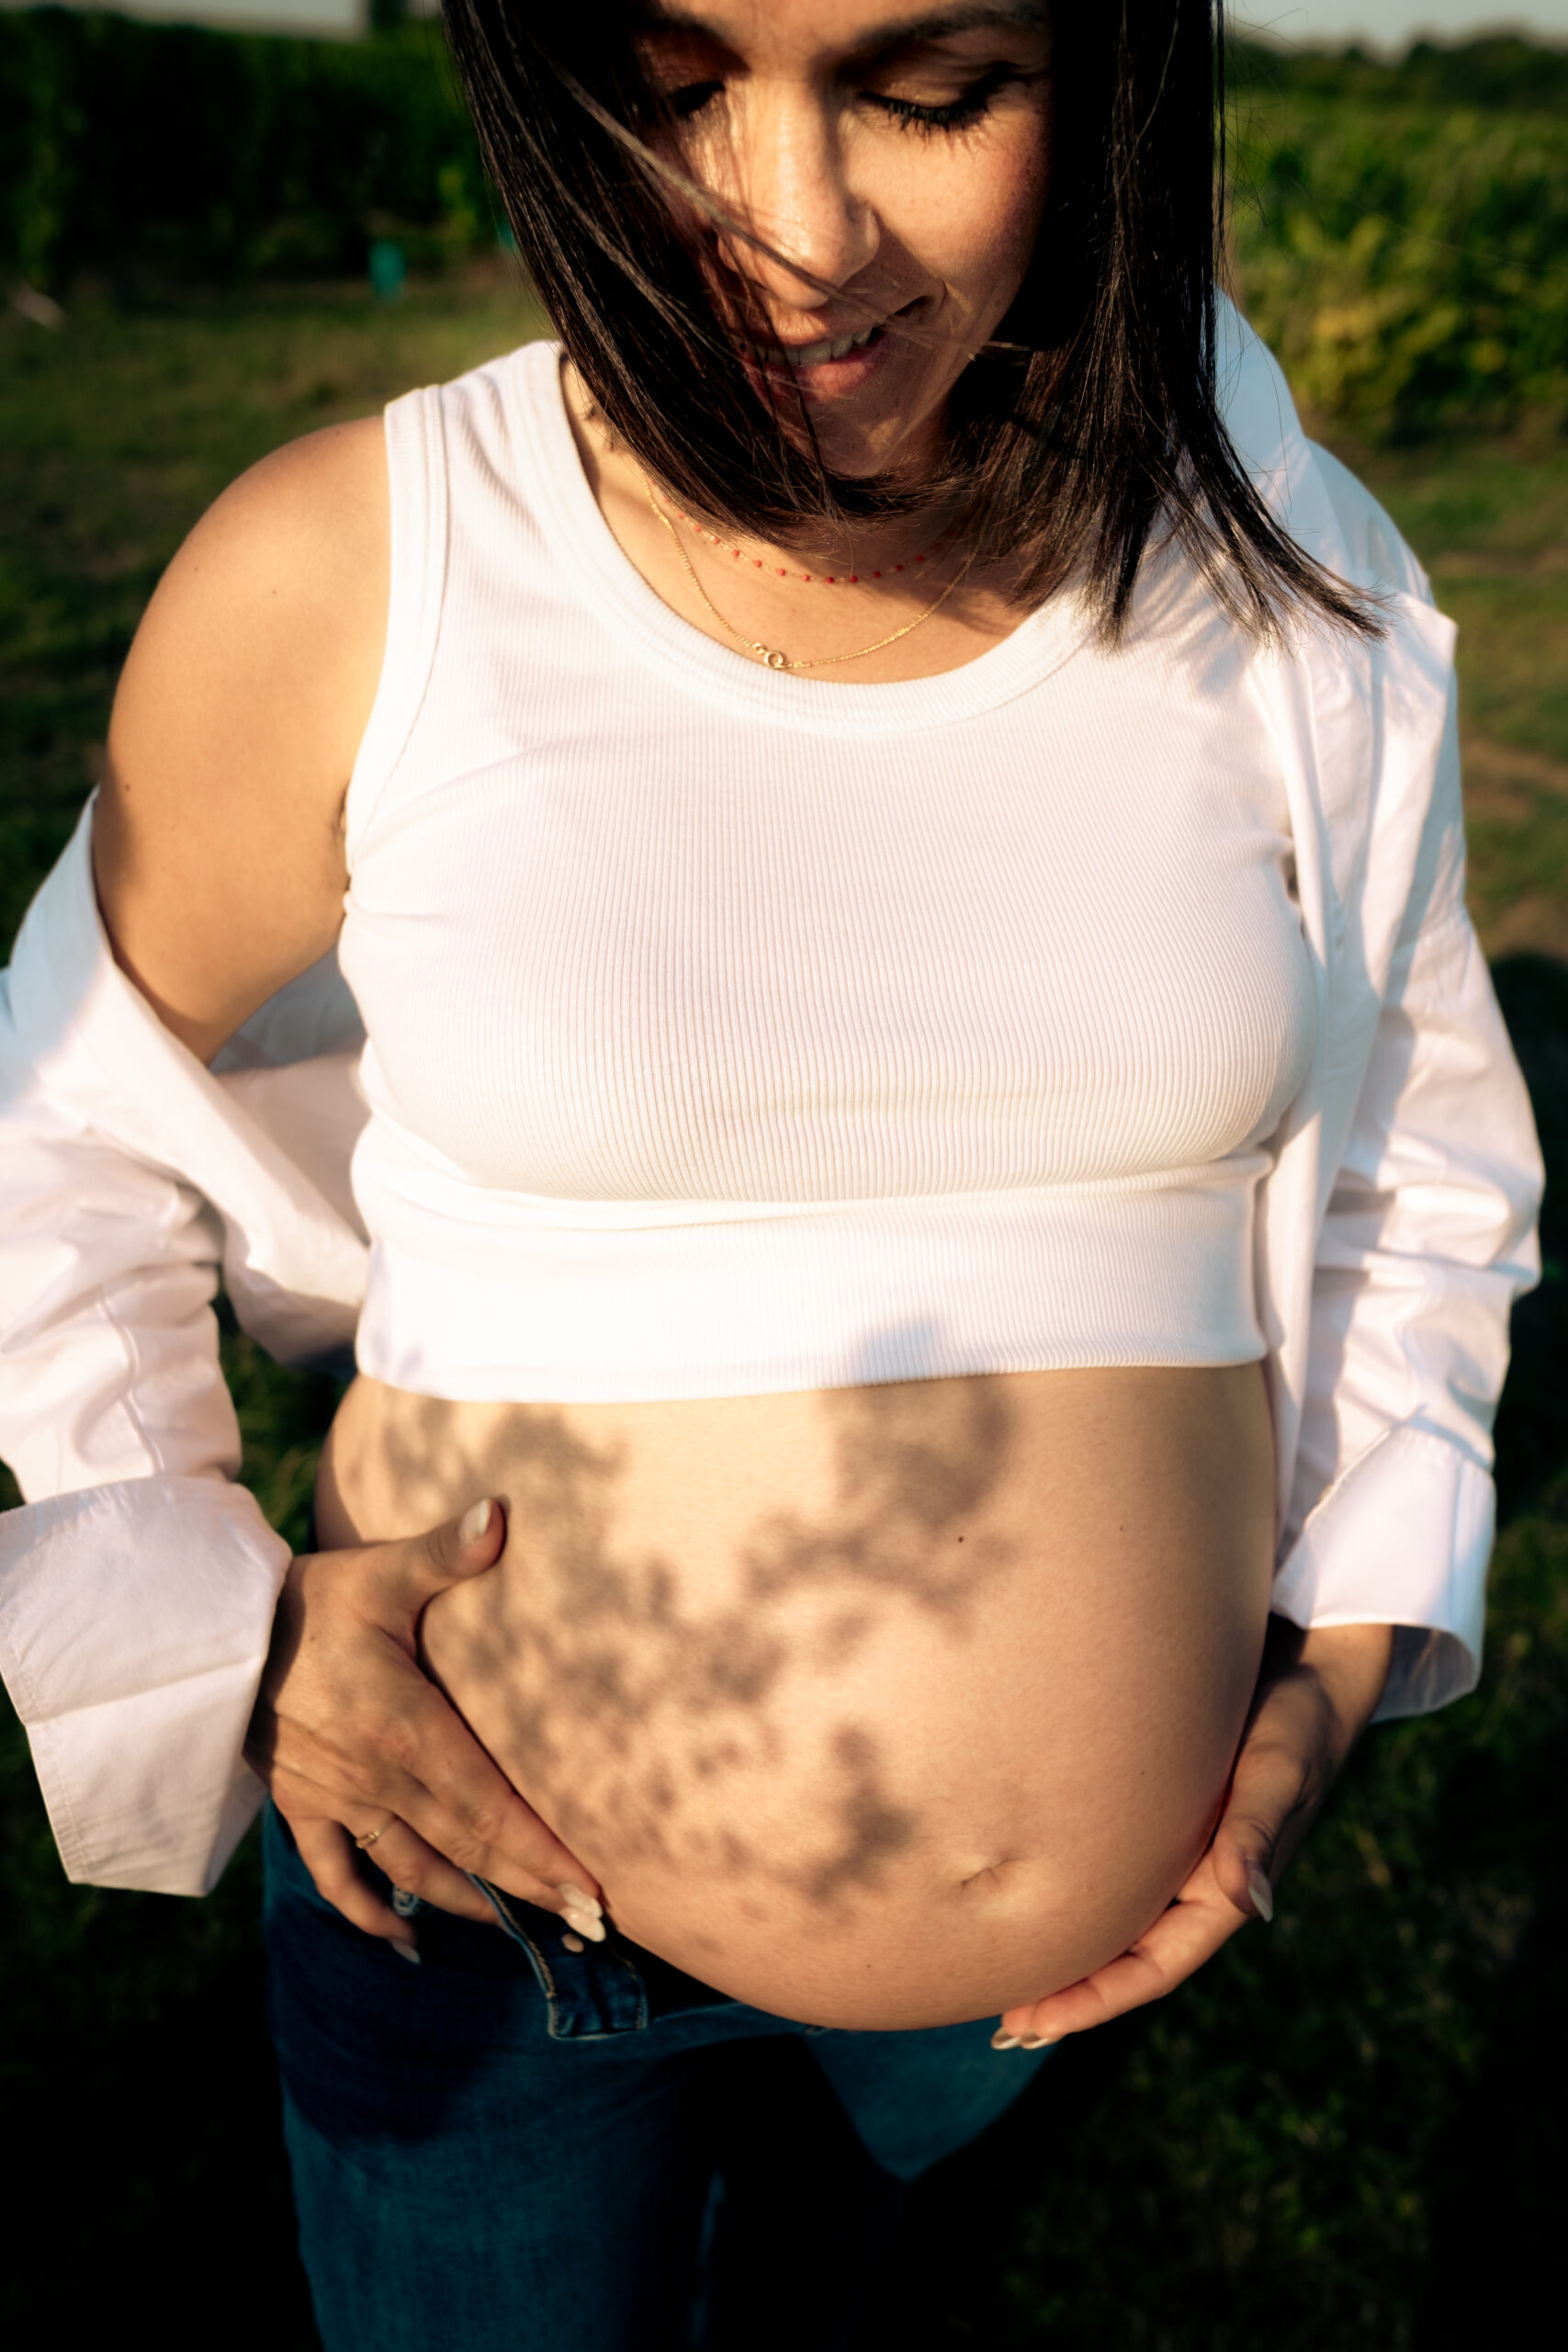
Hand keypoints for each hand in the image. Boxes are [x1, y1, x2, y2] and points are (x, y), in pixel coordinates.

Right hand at [244, 1498, 604, 1952]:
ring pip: (413, 1869)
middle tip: (585, 1925)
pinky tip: (402, 1946)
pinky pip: (337, 1875)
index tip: (592, 1894)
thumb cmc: (305, 1597)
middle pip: (468, 1847)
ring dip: (465, 1904)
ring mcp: (338, 1798)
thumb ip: (445, 1552)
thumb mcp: (378, 1572)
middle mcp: (378, 1779)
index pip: (493, 1808)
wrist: (207, 1636)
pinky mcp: (301, 1804)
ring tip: (515, 1929)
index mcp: (408, 1729)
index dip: (544, 1854)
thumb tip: (500, 1514)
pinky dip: (370, 1914)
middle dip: (528, 1888)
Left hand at [996, 1617, 1393, 2047]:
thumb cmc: (1297, 1718)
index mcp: (1225, 1887)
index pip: (1155, 1965)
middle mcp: (1198, 1877)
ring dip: (1071, 1945)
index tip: (1038, 2024)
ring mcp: (1180, 1846)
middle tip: (1003, 2023)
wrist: (1311, 1662)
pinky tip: (1032, 1881)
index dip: (1097, 2000)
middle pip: (1127, 1952)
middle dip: (1072, 1991)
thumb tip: (1247, 1904)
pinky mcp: (1162, 1807)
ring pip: (1116, 1913)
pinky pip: (1113, 1864)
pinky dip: (1075, 1886)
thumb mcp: (1277, 1773)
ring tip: (1008, 1971)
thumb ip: (1256, 1832)